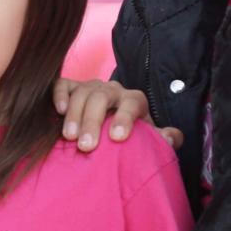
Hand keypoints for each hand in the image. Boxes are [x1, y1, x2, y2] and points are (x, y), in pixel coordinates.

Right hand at [52, 78, 181, 151]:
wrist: (108, 125)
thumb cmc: (127, 137)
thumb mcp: (146, 138)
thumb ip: (161, 139)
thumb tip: (172, 138)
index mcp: (133, 100)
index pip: (132, 102)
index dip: (125, 118)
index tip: (117, 138)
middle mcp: (112, 90)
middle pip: (102, 97)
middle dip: (93, 121)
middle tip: (86, 146)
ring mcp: (90, 87)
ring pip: (82, 92)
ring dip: (75, 114)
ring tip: (70, 137)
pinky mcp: (70, 87)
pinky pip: (63, 84)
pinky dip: (60, 95)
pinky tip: (58, 110)